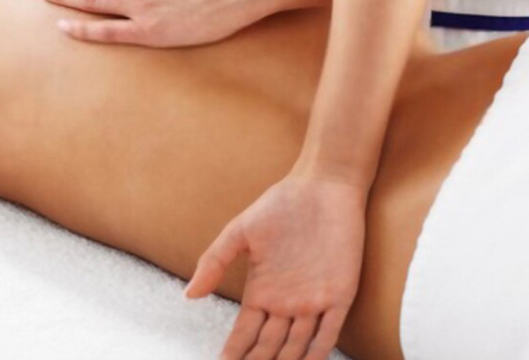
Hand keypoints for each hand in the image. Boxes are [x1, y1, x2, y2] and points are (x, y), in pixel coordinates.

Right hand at [185, 172, 366, 359]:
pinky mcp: (340, 295)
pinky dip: (316, 353)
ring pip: (295, 347)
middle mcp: (285, 303)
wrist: (323, 186)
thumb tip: (188, 295)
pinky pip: (329, 333)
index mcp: (261, 291)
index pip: (244, 334)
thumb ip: (214, 261)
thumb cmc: (280, 205)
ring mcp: (313, 301)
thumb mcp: (240, 232)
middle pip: (267, 348)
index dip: (233, 354)